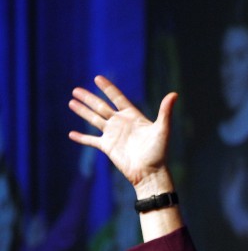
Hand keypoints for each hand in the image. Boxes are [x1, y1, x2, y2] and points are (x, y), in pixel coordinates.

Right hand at [68, 75, 177, 190]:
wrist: (150, 172)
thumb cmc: (159, 151)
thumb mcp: (162, 129)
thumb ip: (165, 111)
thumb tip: (174, 94)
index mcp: (133, 116)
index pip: (117, 98)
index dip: (108, 88)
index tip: (97, 78)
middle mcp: (121, 123)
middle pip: (101, 107)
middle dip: (89, 98)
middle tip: (75, 89)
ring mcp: (113, 135)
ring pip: (94, 119)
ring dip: (82, 111)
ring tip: (71, 102)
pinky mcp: (107, 147)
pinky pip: (91, 141)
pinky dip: (81, 138)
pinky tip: (71, 134)